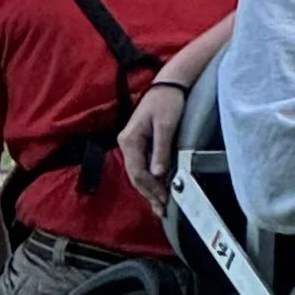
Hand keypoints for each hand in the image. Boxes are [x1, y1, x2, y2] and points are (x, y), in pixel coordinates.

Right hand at [118, 84, 183, 206]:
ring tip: (159, 206)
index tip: (164, 199)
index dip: (151, 188)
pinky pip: (141, 166)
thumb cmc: (167, 101)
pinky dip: (149, 180)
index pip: (138, 172)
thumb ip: (161, 150)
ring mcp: (131, 143)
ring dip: (148, 190)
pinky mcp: (139, 142)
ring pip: (137, 173)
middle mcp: (126, 143)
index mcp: (130, 140)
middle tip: (161, 210)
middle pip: (135, 176)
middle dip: (149, 194)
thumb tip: (157, 174)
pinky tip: (156, 189)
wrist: (168, 84)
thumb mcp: (166, 125)